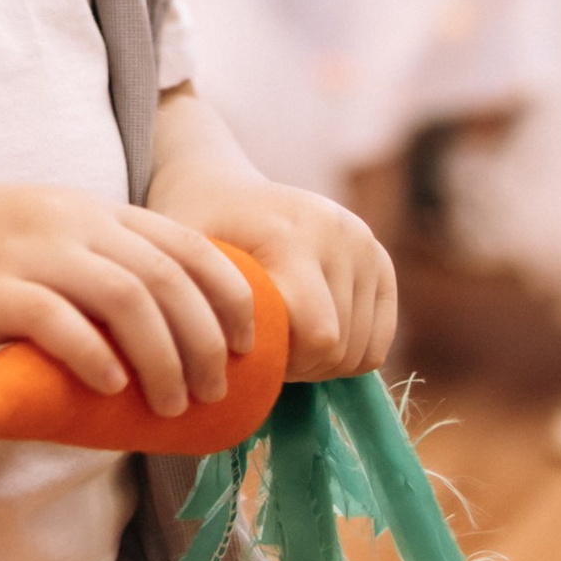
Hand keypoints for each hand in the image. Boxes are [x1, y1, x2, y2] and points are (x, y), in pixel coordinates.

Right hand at [0, 185, 259, 419]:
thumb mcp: (48, 239)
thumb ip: (103, 264)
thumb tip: (172, 327)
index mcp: (92, 211)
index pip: (186, 243)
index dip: (229, 294)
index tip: (249, 343)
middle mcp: (70, 223)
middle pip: (166, 277)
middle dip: (204, 340)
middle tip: (216, 392)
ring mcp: (30, 252)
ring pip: (125, 297)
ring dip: (162, 357)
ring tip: (172, 406)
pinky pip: (58, 320)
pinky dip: (95, 355)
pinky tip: (109, 386)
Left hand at [144, 167, 395, 381]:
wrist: (219, 186)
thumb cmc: (192, 231)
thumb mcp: (180, 263)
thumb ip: (193, 309)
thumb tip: (206, 374)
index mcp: (293, 234)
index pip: (318, 336)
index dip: (283, 363)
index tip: (244, 350)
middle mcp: (340, 232)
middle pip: (341, 347)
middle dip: (299, 366)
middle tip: (260, 349)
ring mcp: (364, 243)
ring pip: (362, 352)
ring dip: (320, 364)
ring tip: (280, 340)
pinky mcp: (379, 258)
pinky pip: (379, 342)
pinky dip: (347, 356)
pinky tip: (308, 337)